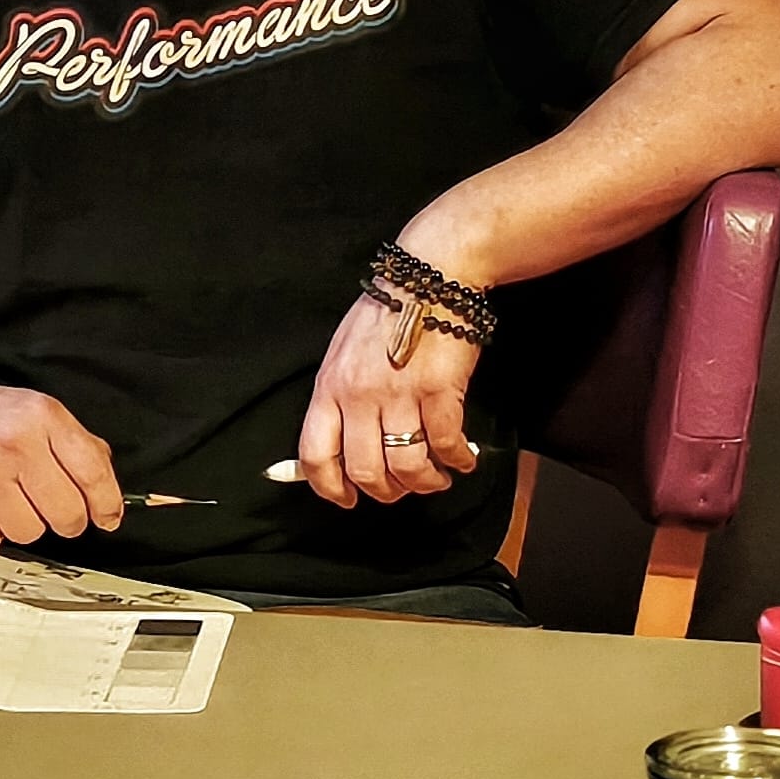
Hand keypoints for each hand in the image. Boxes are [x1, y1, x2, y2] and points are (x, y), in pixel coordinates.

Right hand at [0, 374, 124, 550]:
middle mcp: (14, 442)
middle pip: (66, 515)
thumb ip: (77, 445)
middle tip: (47, 507)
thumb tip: (107, 495)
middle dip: (63, 519)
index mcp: (42, 416)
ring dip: (21, 525)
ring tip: (5, 499)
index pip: (93, 473)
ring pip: (28, 533)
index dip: (106, 505)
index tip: (106, 518)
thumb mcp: (36, 409)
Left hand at [297, 293, 480, 507]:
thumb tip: (338, 443)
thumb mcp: (342, 354)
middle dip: (387, 492)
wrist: (427, 279)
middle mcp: (358, 396)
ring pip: (407, 467)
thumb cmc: (385, 316)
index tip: (346, 499)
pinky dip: (458, 461)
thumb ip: (337, 397)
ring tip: (437, 478)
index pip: (315, 454)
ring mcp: (398, 394)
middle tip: (403, 488)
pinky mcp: (439, 391)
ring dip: (426, 483)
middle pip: (365, 471)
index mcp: (328, 387)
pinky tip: (463, 459)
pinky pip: (446, 445)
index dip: (329, 488)